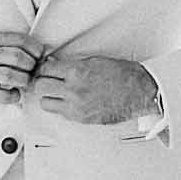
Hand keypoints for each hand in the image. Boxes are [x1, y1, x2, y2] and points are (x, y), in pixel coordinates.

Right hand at [0, 33, 43, 107]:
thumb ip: (12, 45)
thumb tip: (41, 54)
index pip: (20, 40)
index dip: (35, 49)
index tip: (39, 56)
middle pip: (18, 57)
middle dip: (31, 65)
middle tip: (32, 71)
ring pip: (10, 75)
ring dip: (23, 80)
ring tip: (24, 82)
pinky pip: (2, 95)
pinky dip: (14, 96)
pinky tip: (15, 95)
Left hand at [34, 53, 158, 125]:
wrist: (140, 92)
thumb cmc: (124, 75)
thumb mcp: (95, 61)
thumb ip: (73, 65)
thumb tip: (57, 66)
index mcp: (77, 71)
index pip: (45, 69)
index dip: (43, 67)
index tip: (45, 68)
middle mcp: (74, 89)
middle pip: (40, 86)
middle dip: (42, 81)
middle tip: (47, 79)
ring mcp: (76, 106)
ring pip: (45, 103)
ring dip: (48, 97)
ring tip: (56, 93)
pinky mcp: (81, 118)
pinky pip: (60, 113)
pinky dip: (60, 107)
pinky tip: (67, 102)